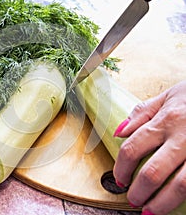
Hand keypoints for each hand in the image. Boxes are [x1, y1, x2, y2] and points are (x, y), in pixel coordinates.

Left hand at [113, 81, 185, 214]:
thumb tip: (119, 131)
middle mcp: (182, 136)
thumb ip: (142, 113)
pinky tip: (179, 204)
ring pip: (181, 185)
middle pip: (153, 172)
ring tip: (150, 211)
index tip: (119, 178)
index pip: (132, 148)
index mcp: (166, 120)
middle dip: (139, 191)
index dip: (121, 168)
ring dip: (162, 203)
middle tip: (132, 199)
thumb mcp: (167, 96)